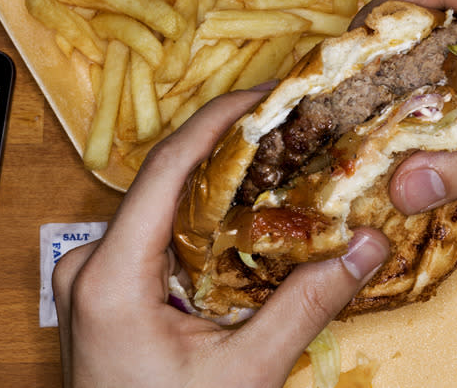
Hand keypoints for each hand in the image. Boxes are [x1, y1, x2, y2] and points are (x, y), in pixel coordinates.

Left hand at [52, 90, 389, 387]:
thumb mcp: (244, 373)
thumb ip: (305, 307)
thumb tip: (365, 248)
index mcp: (110, 277)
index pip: (166, 170)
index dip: (217, 123)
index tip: (264, 96)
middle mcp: (91, 264)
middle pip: (165, 182)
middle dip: (228, 150)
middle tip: (286, 128)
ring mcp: (95, 276)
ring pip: (164, 208)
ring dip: (218, 186)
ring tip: (275, 164)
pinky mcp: (107, 288)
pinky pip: (157, 235)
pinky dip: (203, 220)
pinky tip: (245, 216)